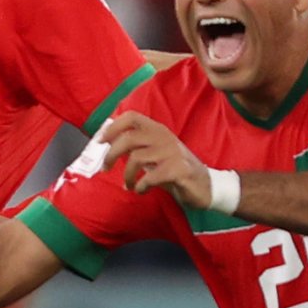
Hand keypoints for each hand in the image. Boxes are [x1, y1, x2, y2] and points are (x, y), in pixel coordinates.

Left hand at [95, 110, 214, 203]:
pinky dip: (140, 186)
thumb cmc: (175, 170)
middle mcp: (164, 137)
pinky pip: (149, 177)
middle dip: (111, 155)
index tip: (100, 141)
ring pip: (136, 158)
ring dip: (127, 176)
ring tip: (129, 185)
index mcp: (158, 130)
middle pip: (128, 138)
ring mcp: (173, 153)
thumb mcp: (155, 154)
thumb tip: (107, 147)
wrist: (207, 186)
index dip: (112, 127)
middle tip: (105, 168)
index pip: (131, 117)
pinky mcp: (179, 170)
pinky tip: (142, 190)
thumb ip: (137, 148)